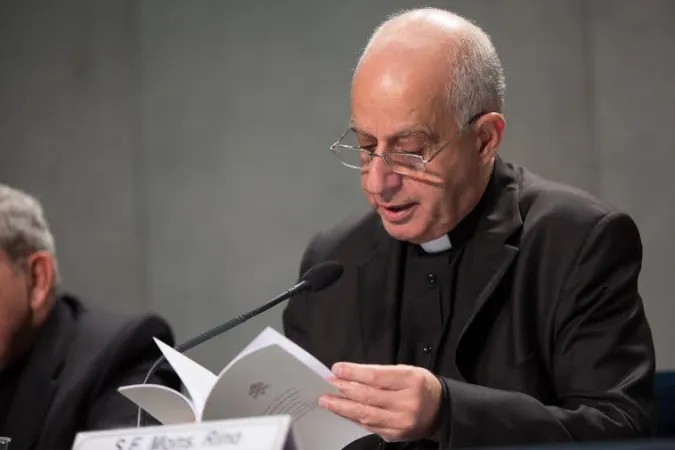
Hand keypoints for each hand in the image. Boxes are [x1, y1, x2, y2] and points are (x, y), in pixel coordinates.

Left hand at [318, 362, 442, 441]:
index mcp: (411, 381)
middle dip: (344, 390)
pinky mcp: (395, 435)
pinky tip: (342, 411)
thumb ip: (379, 372)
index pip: (376, 376)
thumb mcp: (406, 371)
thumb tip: (349, 373)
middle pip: (368, 396)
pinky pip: (369, 426)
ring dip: (342, 407)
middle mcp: (407, 403)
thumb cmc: (420, 386)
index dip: (354, 373)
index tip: (336, 369)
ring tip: (327, 401)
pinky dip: (353, 418)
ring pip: (366, 414)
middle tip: (327, 385)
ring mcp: (401, 422)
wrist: (441, 410)